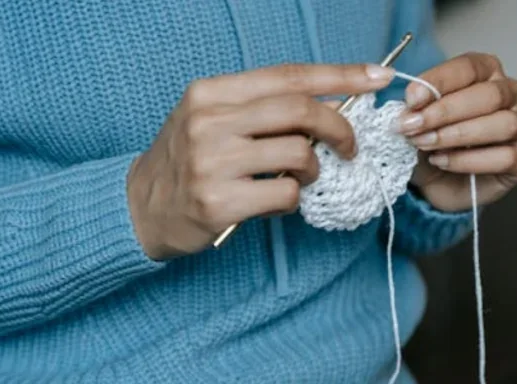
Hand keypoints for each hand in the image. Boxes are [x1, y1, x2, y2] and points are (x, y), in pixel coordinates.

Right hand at [128, 64, 396, 259]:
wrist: (139, 207)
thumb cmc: (187, 160)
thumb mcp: (212, 119)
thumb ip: (262, 109)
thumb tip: (332, 105)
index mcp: (210, 92)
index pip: (287, 76)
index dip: (339, 75)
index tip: (378, 77)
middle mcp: (208, 121)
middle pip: (299, 111)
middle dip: (339, 127)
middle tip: (349, 146)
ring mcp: (212, 162)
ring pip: (298, 154)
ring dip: (314, 169)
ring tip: (302, 177)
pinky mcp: (218, 202)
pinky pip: (285, 195)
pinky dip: (293, 199)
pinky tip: (274, 201)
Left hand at [399, 53, 516, 211]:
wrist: (434, 183)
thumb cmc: (428, 143)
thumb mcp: (413, 121)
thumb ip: (412, 108)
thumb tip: (408, 104)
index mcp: (483, 73)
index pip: (469, 67)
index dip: (439, 81)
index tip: (411, 99)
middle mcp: (508, 94)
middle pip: (490, 94)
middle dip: (445, 111)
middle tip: (413, 126)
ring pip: (504, 124)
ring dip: (458, 135)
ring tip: (425, 145)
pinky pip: (507, 157)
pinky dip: (469, 160)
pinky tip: (442, 161)